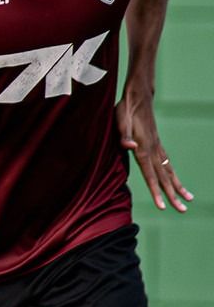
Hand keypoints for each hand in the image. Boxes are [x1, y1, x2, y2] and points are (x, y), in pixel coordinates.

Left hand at [117, 90, 190, 210]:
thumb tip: (130, 147)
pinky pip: (167, 163)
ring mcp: (157, 147)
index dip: (156, 191)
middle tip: (182, 211)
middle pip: (164, 177)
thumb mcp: (119, 120)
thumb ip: (123, 135)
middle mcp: (153, 150)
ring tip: (188, 200)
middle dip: (172, 196)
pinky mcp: (157, 144)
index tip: (163, 207)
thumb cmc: (125, 109)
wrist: (138, 96)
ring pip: (169, 171)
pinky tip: (176, 181)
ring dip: (178, 187)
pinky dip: (173, 174)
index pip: (150, 175)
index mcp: (144, 148)